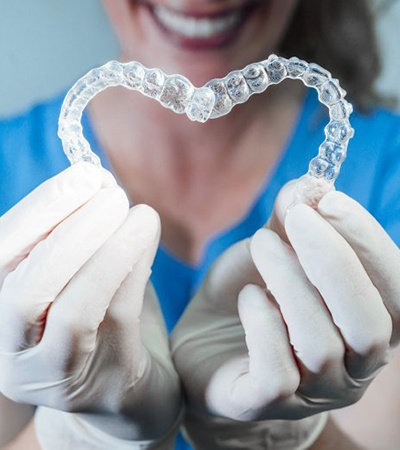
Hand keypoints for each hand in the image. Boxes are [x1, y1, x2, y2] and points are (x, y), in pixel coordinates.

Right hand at [0, 163, 180, 443]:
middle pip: (21, 291)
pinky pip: (115, 320)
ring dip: (108, 251)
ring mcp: (52, 375)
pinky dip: (132, 270)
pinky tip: (147, 236)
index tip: (85, 175)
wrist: (121, 390)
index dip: (39, 211)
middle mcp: (11, 351)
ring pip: (71, 311)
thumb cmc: (98, 320)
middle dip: (70, 231)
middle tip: (112, 192)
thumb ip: (79, 236)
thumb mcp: (78, 274)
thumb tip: (99, 181)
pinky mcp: (99, 384)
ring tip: (139, 212)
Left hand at [171, 179, 399, 446]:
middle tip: (295, 217)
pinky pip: (277, 373)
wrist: (204, 343)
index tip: (331, 201)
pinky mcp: (265, 404)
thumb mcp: (272, 250)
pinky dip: (263, 323)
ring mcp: (311, 393)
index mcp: (365, 324)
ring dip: (290, 282)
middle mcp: (351, 367)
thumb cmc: (249, 294)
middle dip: (335, 261)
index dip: (370, 244)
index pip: (396, 291)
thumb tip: (310, 186)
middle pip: (370, 325)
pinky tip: (248, 297)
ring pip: (320, 345)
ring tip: (262, 244)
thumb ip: (292, 222)